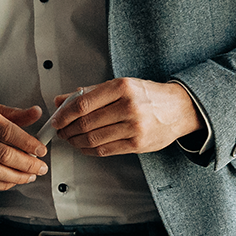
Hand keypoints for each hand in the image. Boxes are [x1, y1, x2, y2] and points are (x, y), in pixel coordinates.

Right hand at [0, 99, 47, 190]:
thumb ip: (13, 114)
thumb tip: (36, 113)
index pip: (7, 131)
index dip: (28, 143)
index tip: (41, 150)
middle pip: (2, 154)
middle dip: (27, 164)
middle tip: (40, 167)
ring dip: (16, 177)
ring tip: (29, 175)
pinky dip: (1, 184)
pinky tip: (12, 180)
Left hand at [53, 78, 200, 156]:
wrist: (179, 109)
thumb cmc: (148, 96)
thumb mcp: (120, 85)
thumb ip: (89, 93)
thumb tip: (60, 101)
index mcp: (122, 87)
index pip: (83, 103)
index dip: (64, 114)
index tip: (56, 119)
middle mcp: (128, 106)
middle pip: (86, 123)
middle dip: (67, 129)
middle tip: (60, 131)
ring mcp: (134, 127)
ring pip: (93, 138)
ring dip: (75, 141)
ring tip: (69, 138)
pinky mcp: (137, 144)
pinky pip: (104, 150)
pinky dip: (88, 150)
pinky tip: (82, 146)